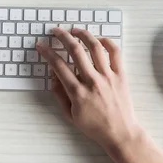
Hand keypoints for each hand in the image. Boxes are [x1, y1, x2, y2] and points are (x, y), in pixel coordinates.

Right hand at [36, 27, 137, 149]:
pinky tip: (98, 40)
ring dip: (83, 34)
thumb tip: (52, 76)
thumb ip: (59, 94)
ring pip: (95, 47)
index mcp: (77, 92)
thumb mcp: (70, 115)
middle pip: (75, 51)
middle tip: (55, 31)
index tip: (41, 45)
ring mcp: (108, 77)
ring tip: (75, 30)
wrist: (120, 133)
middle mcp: (92, 81)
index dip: (47, 52)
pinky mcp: (121, 75)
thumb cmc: (94, 126)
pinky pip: (115, 53)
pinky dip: (107, 42)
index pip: (58, 65)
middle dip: (62, 37)